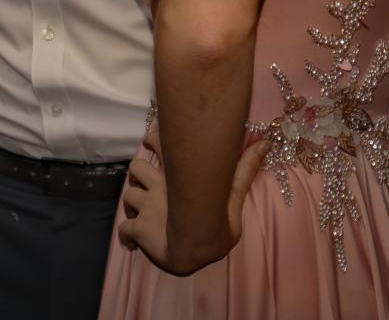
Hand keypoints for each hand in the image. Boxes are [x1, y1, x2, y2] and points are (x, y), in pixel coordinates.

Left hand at [115, 130, 266, 275]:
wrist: (193, 248)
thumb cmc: (215, 226)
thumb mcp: (233, 198)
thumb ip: (243, 171)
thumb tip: (264, 143)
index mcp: (176, 179)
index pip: (158, 146)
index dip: (152, 139)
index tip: (150, 140)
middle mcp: (157, 188)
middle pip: (136, 168)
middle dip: (138, 174)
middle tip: (142, 181)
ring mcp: (145, 208)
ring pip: (128, 195)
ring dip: (132, 202)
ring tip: (139, 210)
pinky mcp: (137, 228)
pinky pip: (124, 229)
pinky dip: (126, 234)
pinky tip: (131, 241)